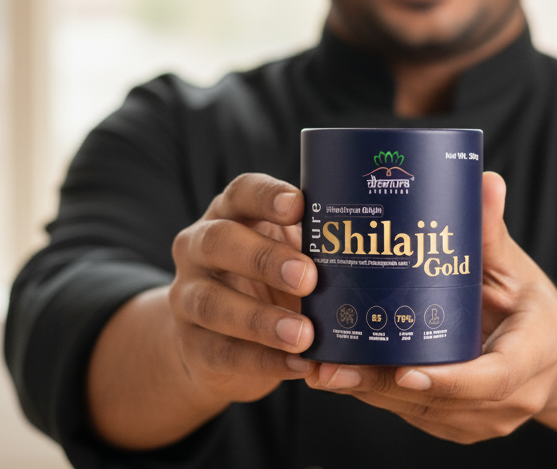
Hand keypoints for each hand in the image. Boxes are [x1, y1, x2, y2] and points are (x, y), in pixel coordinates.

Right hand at [168, 172, 318, 403]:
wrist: (220, 339)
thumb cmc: (269, 278)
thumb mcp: (286, 249)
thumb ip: (312, 240)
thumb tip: (370, 242)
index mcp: (228, 213)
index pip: (241, 192)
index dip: (267, 196)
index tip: (298, 205)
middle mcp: (198, 248)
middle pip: (219, 241)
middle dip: (264, 258)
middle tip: (308, 277)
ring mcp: (187, 297)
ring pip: (212, 302)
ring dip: (261, 320)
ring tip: (304, 334)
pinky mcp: (192, 345)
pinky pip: (223, 353)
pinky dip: (263, 361)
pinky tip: (299, 364)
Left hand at [306, 171, 556, 442]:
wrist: (552, 354)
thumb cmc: (532, 307)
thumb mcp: (517, 267)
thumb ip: (492, 231)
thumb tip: (485, 180)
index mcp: (534, 354)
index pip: (492, 378)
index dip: (447, 379)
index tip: (405, 370)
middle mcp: (511, 399)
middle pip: (441, 400)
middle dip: (382, 385)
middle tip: (331, 366)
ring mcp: (484, 419)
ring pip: (420, 412)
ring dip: (370, 393)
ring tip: (322, 368)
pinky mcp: (460, 425)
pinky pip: (415, 414)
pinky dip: (378, 395)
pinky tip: (341, 374)